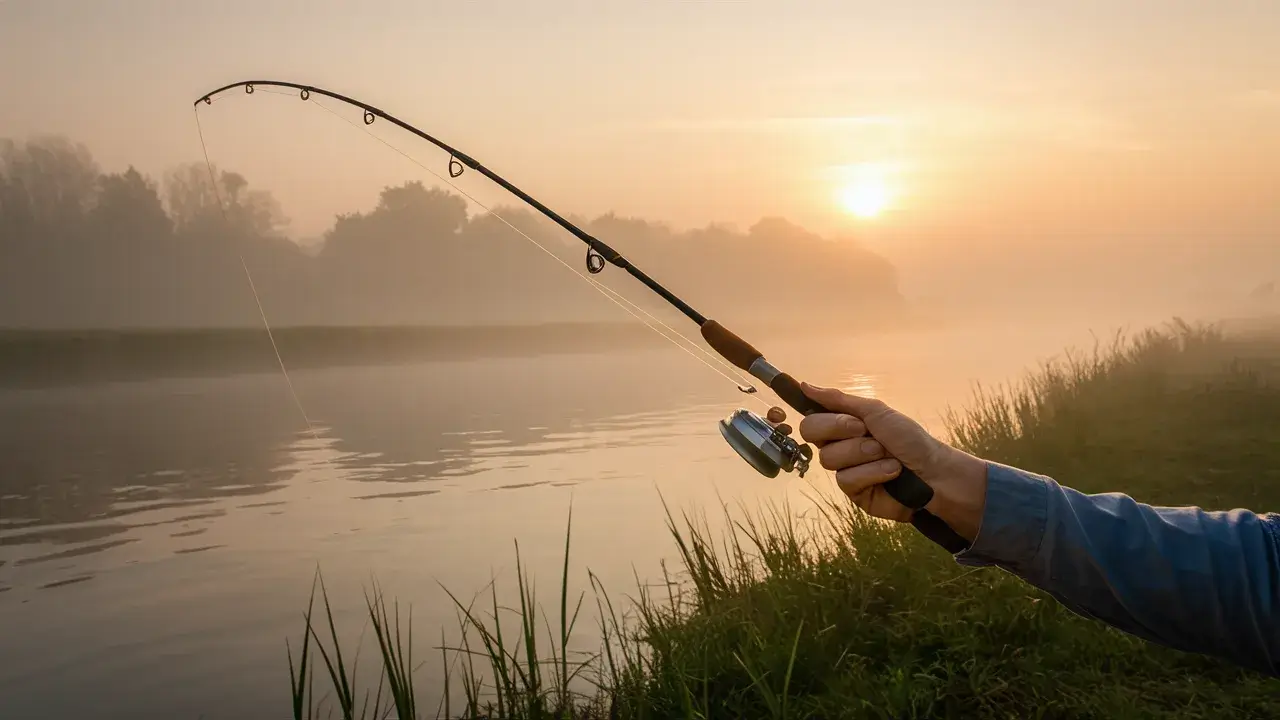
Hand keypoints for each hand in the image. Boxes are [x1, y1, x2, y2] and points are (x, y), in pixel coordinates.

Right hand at [766, 384, 987, 540]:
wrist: (934, 471)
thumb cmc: (910, 439)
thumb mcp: (876, 411)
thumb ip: (840, 400)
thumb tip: (805, 385)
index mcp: (842, 426)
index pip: (811, 419)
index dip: (826, 419)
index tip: (854, 422)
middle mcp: (839, 447)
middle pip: (811, 436)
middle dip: (844, 432)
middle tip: (868, 433)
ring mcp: (845, 470)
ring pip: (829, 459)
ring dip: (864, 453)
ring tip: (887, 455)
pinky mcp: (854, 493)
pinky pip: (847, 480)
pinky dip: (873, 472)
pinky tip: (891, 472)